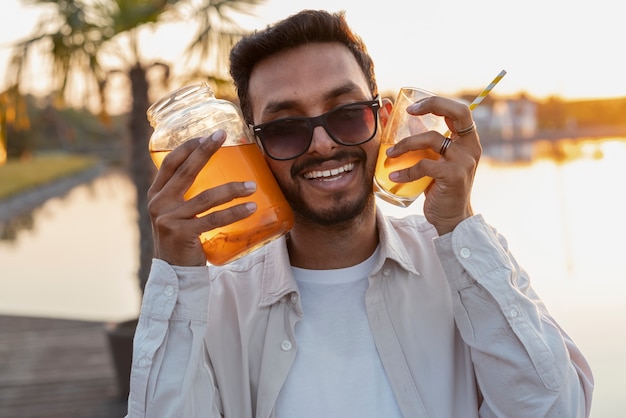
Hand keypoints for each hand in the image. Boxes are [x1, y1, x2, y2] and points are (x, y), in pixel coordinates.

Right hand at [147, 130, 257, 265]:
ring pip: (206, 197)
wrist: (174, 273)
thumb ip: (186, 196)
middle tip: (224, 136)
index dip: (189, 146)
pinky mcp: (182, 234)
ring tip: (253, 185)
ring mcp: (169, 219)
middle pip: (186, 171)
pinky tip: (251, 207)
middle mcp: (158, 203)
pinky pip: (213, 220)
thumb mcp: (176, 213)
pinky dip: (234, 212)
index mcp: (156, 194)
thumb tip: (218, 173)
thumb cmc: (181, 240)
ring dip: (232, 189)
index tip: (209, 134)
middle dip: (206, 151)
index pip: (170, 162)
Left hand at [385, 96, 480, 234]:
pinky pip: (424, 165)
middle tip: (408, 112)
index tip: (411, 107)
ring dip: (406, 144)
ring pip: (432, 139)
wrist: (451, 218)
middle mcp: (470, 147)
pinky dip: (406, 171)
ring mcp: (464, 161)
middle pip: (458, 113)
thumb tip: (401, 116)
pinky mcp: (454, 176)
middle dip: (432, 105)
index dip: (436, 102)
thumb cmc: (440, 187)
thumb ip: (423, 141)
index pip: (459, 110)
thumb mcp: (434, 160)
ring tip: (389, 154)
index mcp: (467, 140)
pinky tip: (394, 177)